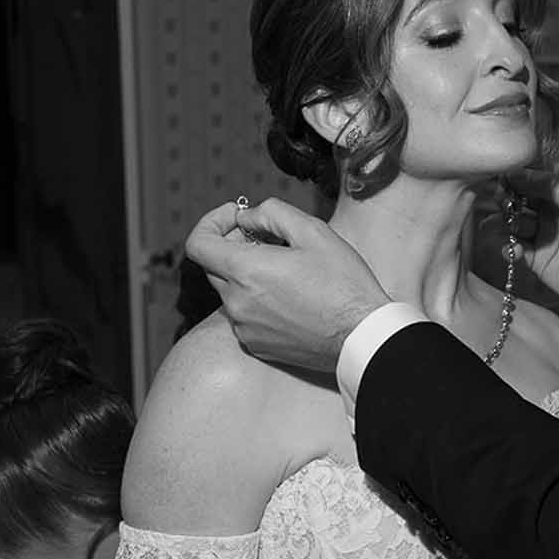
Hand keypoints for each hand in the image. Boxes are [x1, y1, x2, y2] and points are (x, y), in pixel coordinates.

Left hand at [185, 197, 389, 371]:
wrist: (362, 336)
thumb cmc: (344, 284)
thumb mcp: (313, 231)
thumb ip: (270, 213)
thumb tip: (246, 218)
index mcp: (246, 271)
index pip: (197, 244)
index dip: (211, 223)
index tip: (236, 218)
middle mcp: (237, 303)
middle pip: (213, 266)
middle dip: (233, 246)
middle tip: (267, 239)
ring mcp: (244, 327)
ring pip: (231, 291)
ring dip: (248, 275)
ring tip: (286, 270)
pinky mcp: (256, 345)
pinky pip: (244, 316)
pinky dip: (257, 301)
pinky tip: (290, 298)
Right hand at [514, 171, 558, 326]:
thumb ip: (550, 185)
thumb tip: (518, 173)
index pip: (537, 173)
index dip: (519, 172)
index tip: (503, 173)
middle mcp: (553, 208)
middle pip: (519, 195)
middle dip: (507, 195)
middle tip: (502, 199)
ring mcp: (543, 233)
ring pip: (512, 220)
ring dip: (505, 221)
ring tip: (509, 226)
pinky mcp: (536, 258)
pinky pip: (512, 248)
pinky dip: (508, 247)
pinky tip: (515, 250)